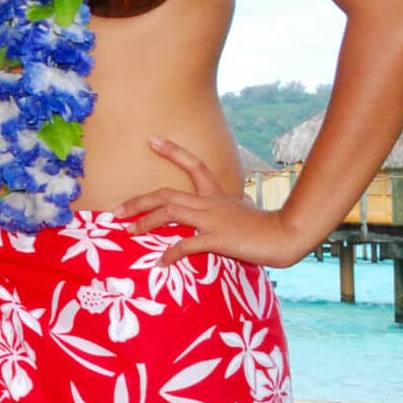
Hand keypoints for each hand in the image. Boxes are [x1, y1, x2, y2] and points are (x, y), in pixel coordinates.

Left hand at [116, 137, 305, 265]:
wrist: (287, 237)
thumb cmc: (266, 227)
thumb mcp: (246, 210)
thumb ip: (235, 204)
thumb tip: (239, 199)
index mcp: (216, 195)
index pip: (194, 165)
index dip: (173, 152)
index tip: (152, 140)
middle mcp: (210, 203)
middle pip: (166, 194)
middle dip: (138, 201)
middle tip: (116, 210)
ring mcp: (212, 219)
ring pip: (170, 213)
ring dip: (145, 222)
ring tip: (129, 231)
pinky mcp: (217, 238)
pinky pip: (187, 244)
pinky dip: (171, 253)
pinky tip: (160, 262)